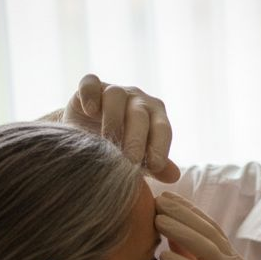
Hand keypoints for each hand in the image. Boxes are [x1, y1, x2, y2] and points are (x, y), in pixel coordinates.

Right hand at [62, 74, 179, 182]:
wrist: (86, 137)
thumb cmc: (120, 149)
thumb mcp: (139, 160)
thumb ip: (156, 168)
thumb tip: (174, 176)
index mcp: (155, 115)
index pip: (163, 128)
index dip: (160, 147)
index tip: (154, 166)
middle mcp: (137, 99)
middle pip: (140, 114)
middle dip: (136, 138)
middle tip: (130, 161)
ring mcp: (113, 90)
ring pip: (116, 95)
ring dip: (113, 119)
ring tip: (106, 143)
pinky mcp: (90, 87)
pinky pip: (91, 84)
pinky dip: (90, 95)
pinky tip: (89, 111)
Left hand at [154, 192, 249, 259]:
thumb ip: (186, 255)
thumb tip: (168, 225)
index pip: (209, 227)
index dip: (187, 210)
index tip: (164, 197)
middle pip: (209, 232)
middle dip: (183, 214)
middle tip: (158, 200)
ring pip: (208, 249)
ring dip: (181, 231)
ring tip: (157, 219)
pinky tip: (163, 254)